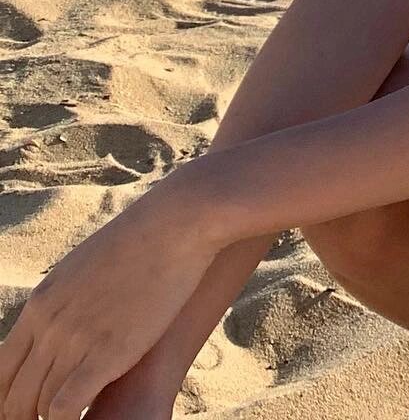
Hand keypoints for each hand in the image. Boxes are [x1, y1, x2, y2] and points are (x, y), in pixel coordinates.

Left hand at [0, 175, 214, 419]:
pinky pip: (65, 407)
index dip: (7, 399)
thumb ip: (68, 298)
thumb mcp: (88, 266)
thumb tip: (65, 318)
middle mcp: (49, 324)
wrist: (176, 223)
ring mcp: (75, 339)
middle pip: (14, 396)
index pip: (1, 371)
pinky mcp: (106, 353)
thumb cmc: (142, 240)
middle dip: (24, 418)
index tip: (24, 411)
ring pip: (38, 406)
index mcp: (41, 303)